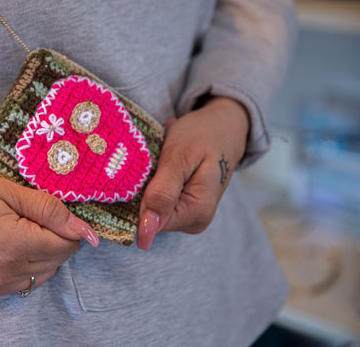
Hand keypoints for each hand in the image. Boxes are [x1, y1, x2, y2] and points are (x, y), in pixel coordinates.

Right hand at [0, 167, 98, 298]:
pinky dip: (25, 267)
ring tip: (23, 229)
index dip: (71, 226)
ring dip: (43, 254)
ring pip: (41, 275)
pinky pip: (19, 284)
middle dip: (58, 239)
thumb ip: (46, 208)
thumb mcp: (1, 189)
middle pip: (57, 261)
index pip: (66, 244)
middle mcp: (5, 273)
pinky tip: (9, 245)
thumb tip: (82, 228)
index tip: (64, 212)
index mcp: (13, 244)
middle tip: (39, 215)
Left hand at [136, 97, 249, 249]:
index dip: (136, 201)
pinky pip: (158, 201)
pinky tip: (162, 167)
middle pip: (150, 217)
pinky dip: (154, 183)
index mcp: (196, 213)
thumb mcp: (179, 158)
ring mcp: (190, 216)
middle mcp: (195, 222)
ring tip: (161, 160)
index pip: (150, 222)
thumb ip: (162, 193)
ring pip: (151, 208)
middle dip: (142, 191)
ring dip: (147, 185)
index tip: (137, 173)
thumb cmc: (202, 135)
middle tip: (153, 161)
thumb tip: (146, 233)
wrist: (223, 126)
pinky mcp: (184, 207)